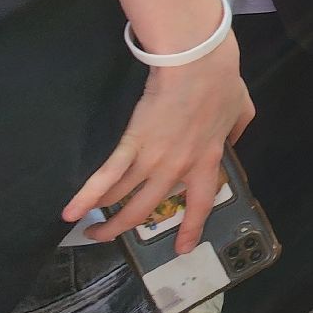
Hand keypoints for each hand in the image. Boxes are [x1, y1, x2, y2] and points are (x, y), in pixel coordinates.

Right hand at [64, 33, 254, 253]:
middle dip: (126, 228)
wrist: (199, 64)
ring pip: (126, 199)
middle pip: (149, 209)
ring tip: (87, 229)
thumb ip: (237, 130)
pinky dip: (87, 196)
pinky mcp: (133, 143)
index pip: (201, 203)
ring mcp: (155, 158)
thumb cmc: (222, 82)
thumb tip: (233, 139)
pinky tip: (71, 212)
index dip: (191, 228)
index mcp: (208, 160)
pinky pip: (108, 175)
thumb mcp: (241, 111)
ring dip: (104, 218)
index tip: (182, 248)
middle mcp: (179, 168)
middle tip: (109, 238)